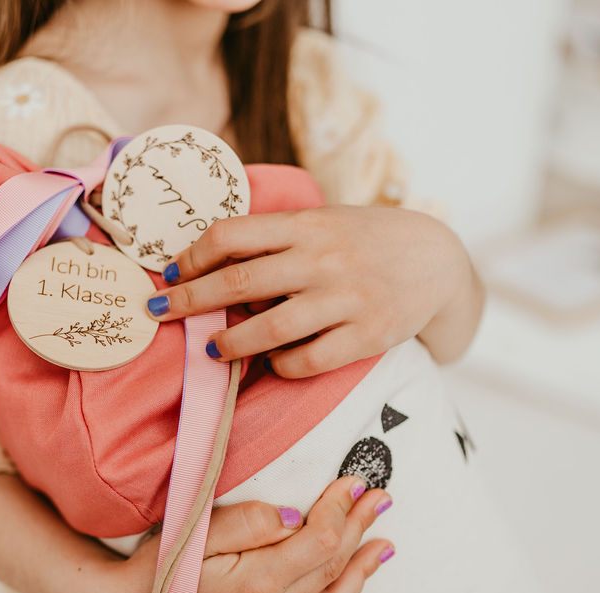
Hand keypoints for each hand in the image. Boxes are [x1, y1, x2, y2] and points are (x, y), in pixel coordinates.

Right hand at [103, 476, 393, 592]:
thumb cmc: (159, 567)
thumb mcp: (194, 531)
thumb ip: (248, 522)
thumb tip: (298, 517)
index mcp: (256, 581)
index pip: (318, 541)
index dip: (340, 509)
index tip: (354, 482)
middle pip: (331, 568)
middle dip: (358, 528)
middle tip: (379, 499)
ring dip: (362, 574)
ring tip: (383, 545)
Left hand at [145, 206, 482, 376]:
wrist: (438, 259)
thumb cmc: (364, 240)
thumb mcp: (323, 221)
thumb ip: (276, 237)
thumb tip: (208, 263)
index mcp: (306, 224)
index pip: (231, 234)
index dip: (193, 256)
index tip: (172, 273)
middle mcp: (324, 259)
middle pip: (239, 284)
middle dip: (189, 301)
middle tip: (160, 314)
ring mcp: (348, 298)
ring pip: (270, 329)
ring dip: (230, 342)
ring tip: (212, 348)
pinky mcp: (370, 335)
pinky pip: (309, 360)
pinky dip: (281, 365)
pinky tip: (272, 362)